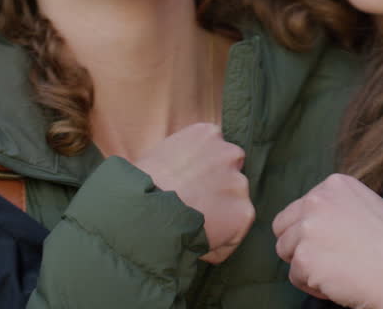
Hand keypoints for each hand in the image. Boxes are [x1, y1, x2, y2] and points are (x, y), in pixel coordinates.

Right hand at [134, 122, 253, 263]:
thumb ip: (179, 160)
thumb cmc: (138, 187)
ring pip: (233, 205)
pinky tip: (196, 248)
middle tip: (194, 209)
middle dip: (217, 190)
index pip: (215, 151)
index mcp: (207, 134)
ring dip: (218, 218)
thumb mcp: (156, 157)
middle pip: (230, 174)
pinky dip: (218, 245)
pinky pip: (233, 234)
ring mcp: (239, 183)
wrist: (143, 213)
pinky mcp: (244, 212)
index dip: (203, 174)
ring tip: (190, 231)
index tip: (190, 188)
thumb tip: (179, 177)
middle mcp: (229, 153)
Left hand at [273, 173, 382, 308]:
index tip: (341, 242)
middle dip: (302, 246)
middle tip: (335, 258)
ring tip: (340, 269)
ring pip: (287, 253)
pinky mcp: (304, 257)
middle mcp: (317, 199)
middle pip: (284, 229)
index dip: (314, 232)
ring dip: (308, 267)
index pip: (299, 209)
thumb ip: (334, 209)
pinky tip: (341, 281)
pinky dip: (314, 285)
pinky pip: (295, 277)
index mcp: (335, 184)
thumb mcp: (365, 208)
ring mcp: (309, 227)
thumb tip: (306, 225)